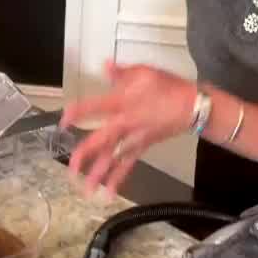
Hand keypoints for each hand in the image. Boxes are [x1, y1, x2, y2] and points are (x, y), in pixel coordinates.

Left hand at [60, 61, 197, 196]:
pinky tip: (108, 192)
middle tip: (71, 167)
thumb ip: (122, 72)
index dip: (79, 112)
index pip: (97, 107)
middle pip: (103, 141)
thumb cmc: (169, 88)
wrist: (192, 107)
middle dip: (86, 154)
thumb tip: (105, 66)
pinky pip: (128, 165)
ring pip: (114, 158)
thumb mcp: (145, 72)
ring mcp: (134, 139)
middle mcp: (126, 124)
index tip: (64, 118)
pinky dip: (118, 179)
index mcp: (124, 103)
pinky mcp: (142, 147)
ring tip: (85, 189)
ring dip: (100, 174)